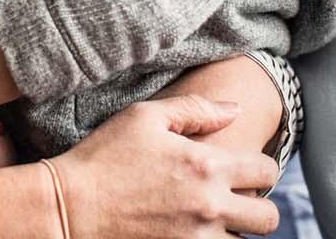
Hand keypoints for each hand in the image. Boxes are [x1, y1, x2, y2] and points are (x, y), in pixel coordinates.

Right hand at [53, 94, 280, 237]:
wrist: (67, 208)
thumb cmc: (103, 157)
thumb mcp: (145, 117)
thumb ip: (197, 110)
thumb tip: (237, 109)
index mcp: (207, 166)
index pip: (267, 170)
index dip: (259, 168)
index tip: (243, 169)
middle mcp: (209, 207)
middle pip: (268, 219)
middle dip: (258, 208)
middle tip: (236, 200)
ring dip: (235, 232)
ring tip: (212, 219)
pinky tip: (193, 232)